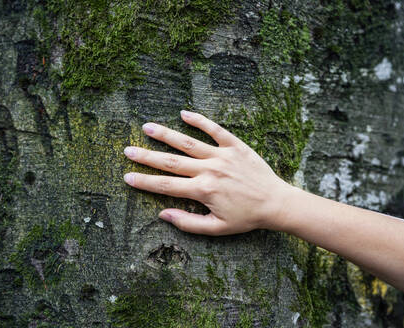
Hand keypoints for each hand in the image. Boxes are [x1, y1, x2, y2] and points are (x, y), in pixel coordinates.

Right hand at [123, 110, 291, 235]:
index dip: (145, 182)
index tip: (127, 176)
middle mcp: (209, 170)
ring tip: (147, 127)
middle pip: (171, 162)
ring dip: (166, 135)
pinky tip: (184, 114)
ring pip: (188, 143)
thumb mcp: (217, 228)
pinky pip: (215, 130)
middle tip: (128, 149)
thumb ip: (188, 223)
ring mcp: (222, 156)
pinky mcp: (235, 146)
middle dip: (147, 156)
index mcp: (203, 191)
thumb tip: (163, 215)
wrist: (276, 203)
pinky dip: (200, 121)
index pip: (166, 185)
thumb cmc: (246, 217)